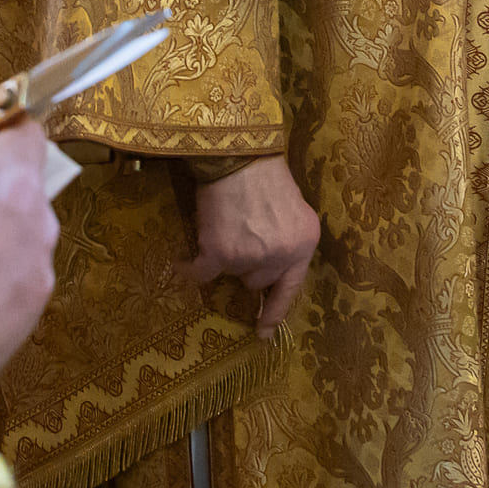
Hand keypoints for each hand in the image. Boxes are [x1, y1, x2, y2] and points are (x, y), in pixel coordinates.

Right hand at [189, 154, 320, 335]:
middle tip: (239, 234)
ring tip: (223, 223)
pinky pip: (200, 273)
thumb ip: (287, 241)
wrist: (238, 153)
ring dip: (223, 255)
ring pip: (231, 273)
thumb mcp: (293, 209)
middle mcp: (282, 255)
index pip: (291, 288)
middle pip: (256, 282)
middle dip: (247, 264)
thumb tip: (269, 268)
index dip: (275, 312)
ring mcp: (251, 257)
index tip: (263, 333)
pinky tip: (183, 261)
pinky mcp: (220, 253)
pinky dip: (190, 268)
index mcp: (305, 244)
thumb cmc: (265, 174)